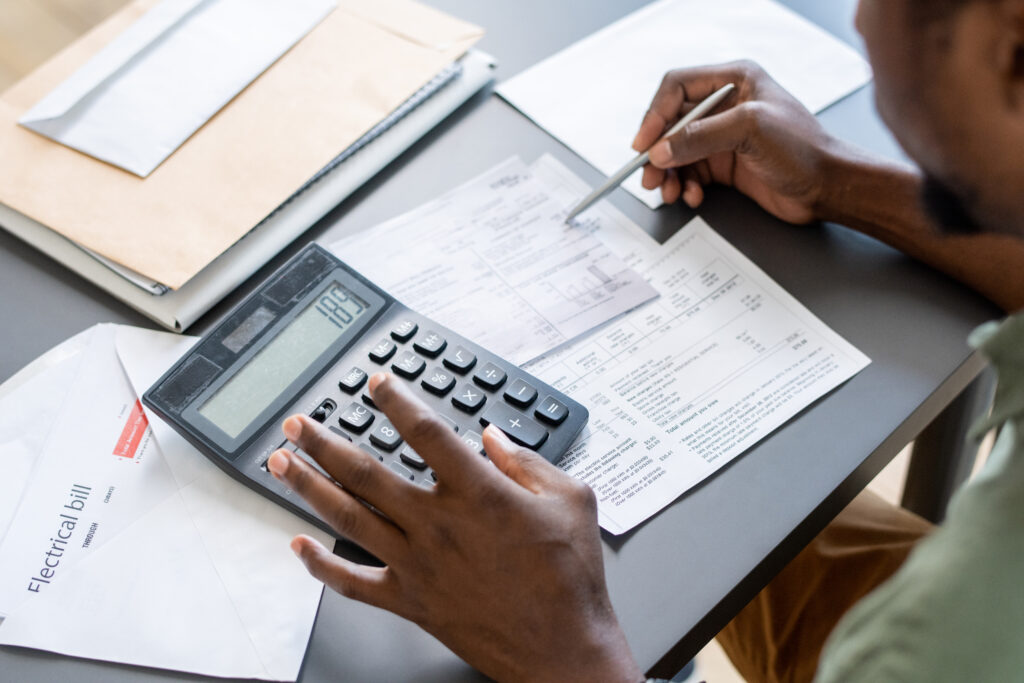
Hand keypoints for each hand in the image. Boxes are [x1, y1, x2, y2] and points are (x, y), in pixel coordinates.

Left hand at [266, 373, 641, 682]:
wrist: (563, 648)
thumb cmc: (570, 578)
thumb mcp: (572, 500)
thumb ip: (528, 461)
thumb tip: (493, 438)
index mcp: (479, 493)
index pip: (424, 431)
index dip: (396, 400)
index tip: (376, 382)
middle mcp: (438, 525)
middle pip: (365, 472)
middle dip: (324, 442)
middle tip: (298, 422)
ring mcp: (418, 564)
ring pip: (349, 517)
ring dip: (309, 487)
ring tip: (282, 463)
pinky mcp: (411, 601)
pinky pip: (353, 582)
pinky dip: (320, 566)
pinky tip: (299, 546)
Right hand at [633, 60, 840, 223]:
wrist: (829, 187)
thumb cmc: (804, 149)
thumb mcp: (750, 130)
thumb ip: (701, 137)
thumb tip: (661, 149)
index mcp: (734, 81)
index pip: (677, 87)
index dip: (655, 114)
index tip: (645, 143)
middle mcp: (725, 105)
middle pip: (671, 123)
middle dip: (657, 151)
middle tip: (649, 174)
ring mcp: (722, 137)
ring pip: (676, 152)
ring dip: (668, 174)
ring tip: (668, 192)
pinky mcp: (723, 165)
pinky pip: (689, 173)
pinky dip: (685, 186)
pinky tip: (692, 196)